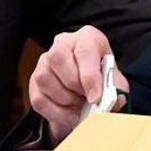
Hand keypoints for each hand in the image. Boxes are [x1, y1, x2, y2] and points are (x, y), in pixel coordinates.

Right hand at [28, 26, 129, 145]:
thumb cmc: (101, 79)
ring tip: (79, 104)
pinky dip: (56, 112)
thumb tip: (114, 100)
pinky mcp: (34, 81)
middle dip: (74, 86)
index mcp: (87, 38)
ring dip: (64, 99)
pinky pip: (38, 99)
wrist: (86, 90)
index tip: (95, 98)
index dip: (89, 76)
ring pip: (44, 79)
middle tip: (86, 99)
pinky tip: (69, 113)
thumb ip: (116, 90)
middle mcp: (62, 44)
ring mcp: (44, 61)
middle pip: (57, 58)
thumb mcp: (115, 81)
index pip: (84, 51)